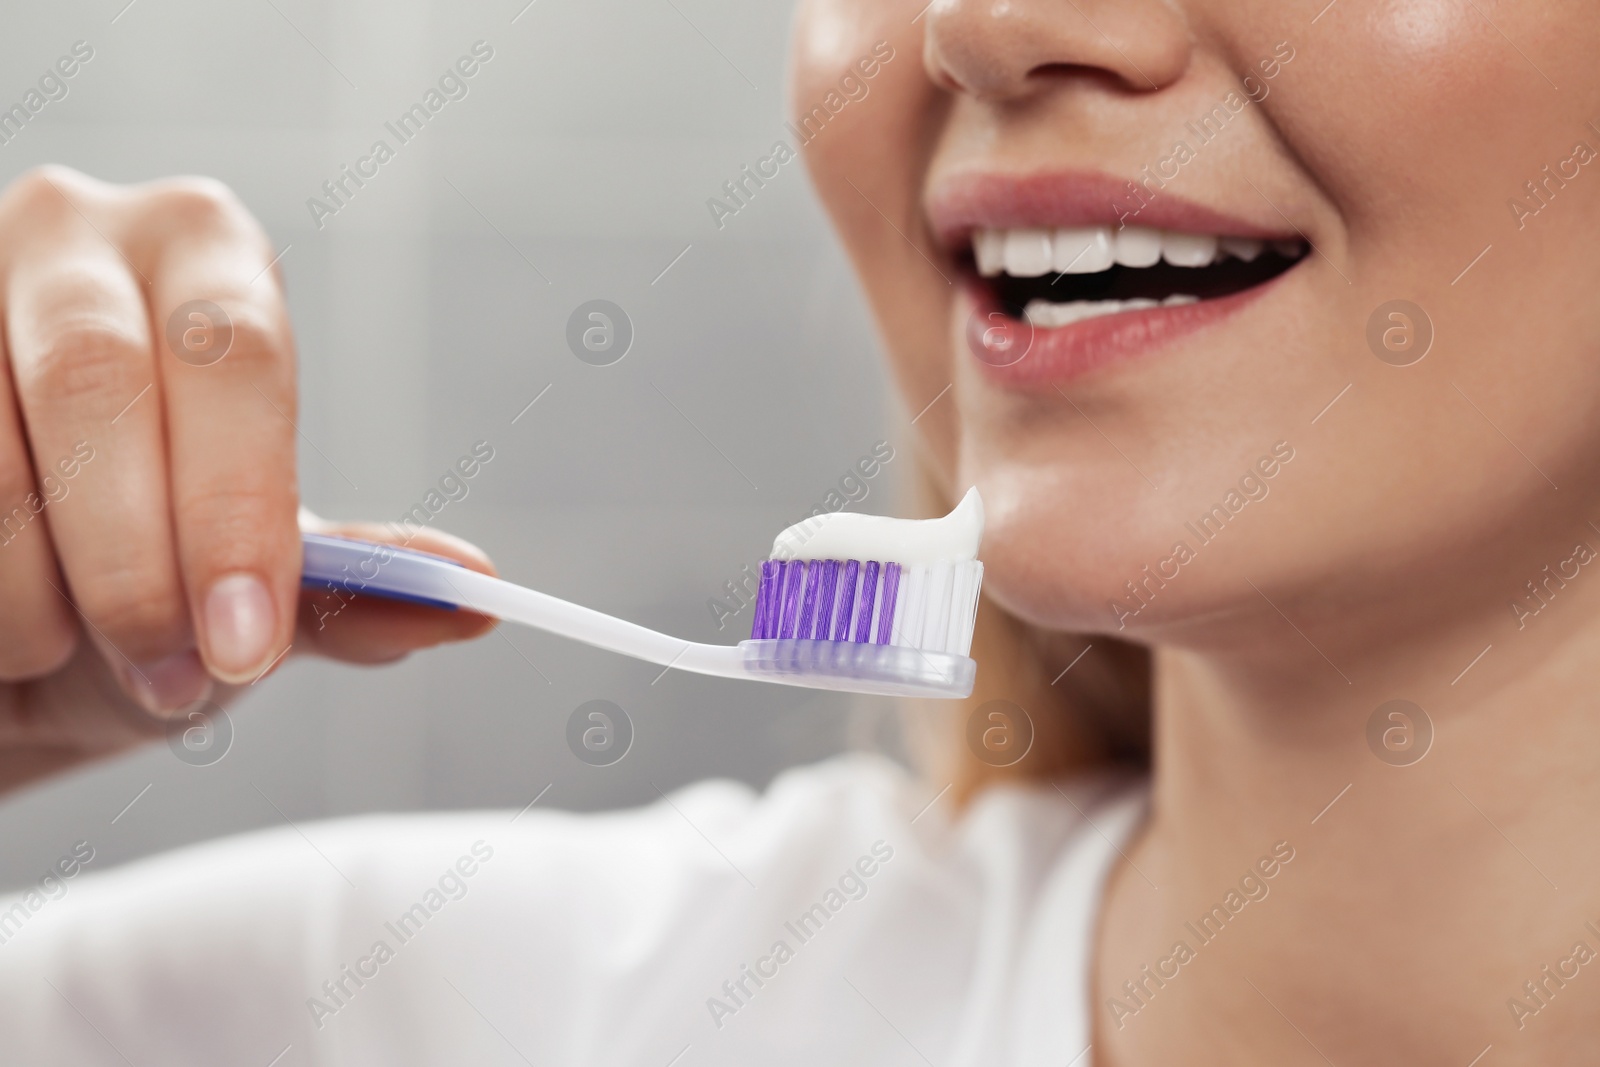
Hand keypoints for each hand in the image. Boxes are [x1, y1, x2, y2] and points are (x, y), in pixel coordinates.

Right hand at [0, 166, 493, 795]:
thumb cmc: (140, 572)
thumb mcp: (248, 578)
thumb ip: (345, 586)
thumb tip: (472, 598)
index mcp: (206, 255)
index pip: (234, 355)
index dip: (238, 508)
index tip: (246, 648)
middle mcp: (74, 233)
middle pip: (97, 380)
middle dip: (133, 559)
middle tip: (166, 672)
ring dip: (28, 591)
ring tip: (57, 653)